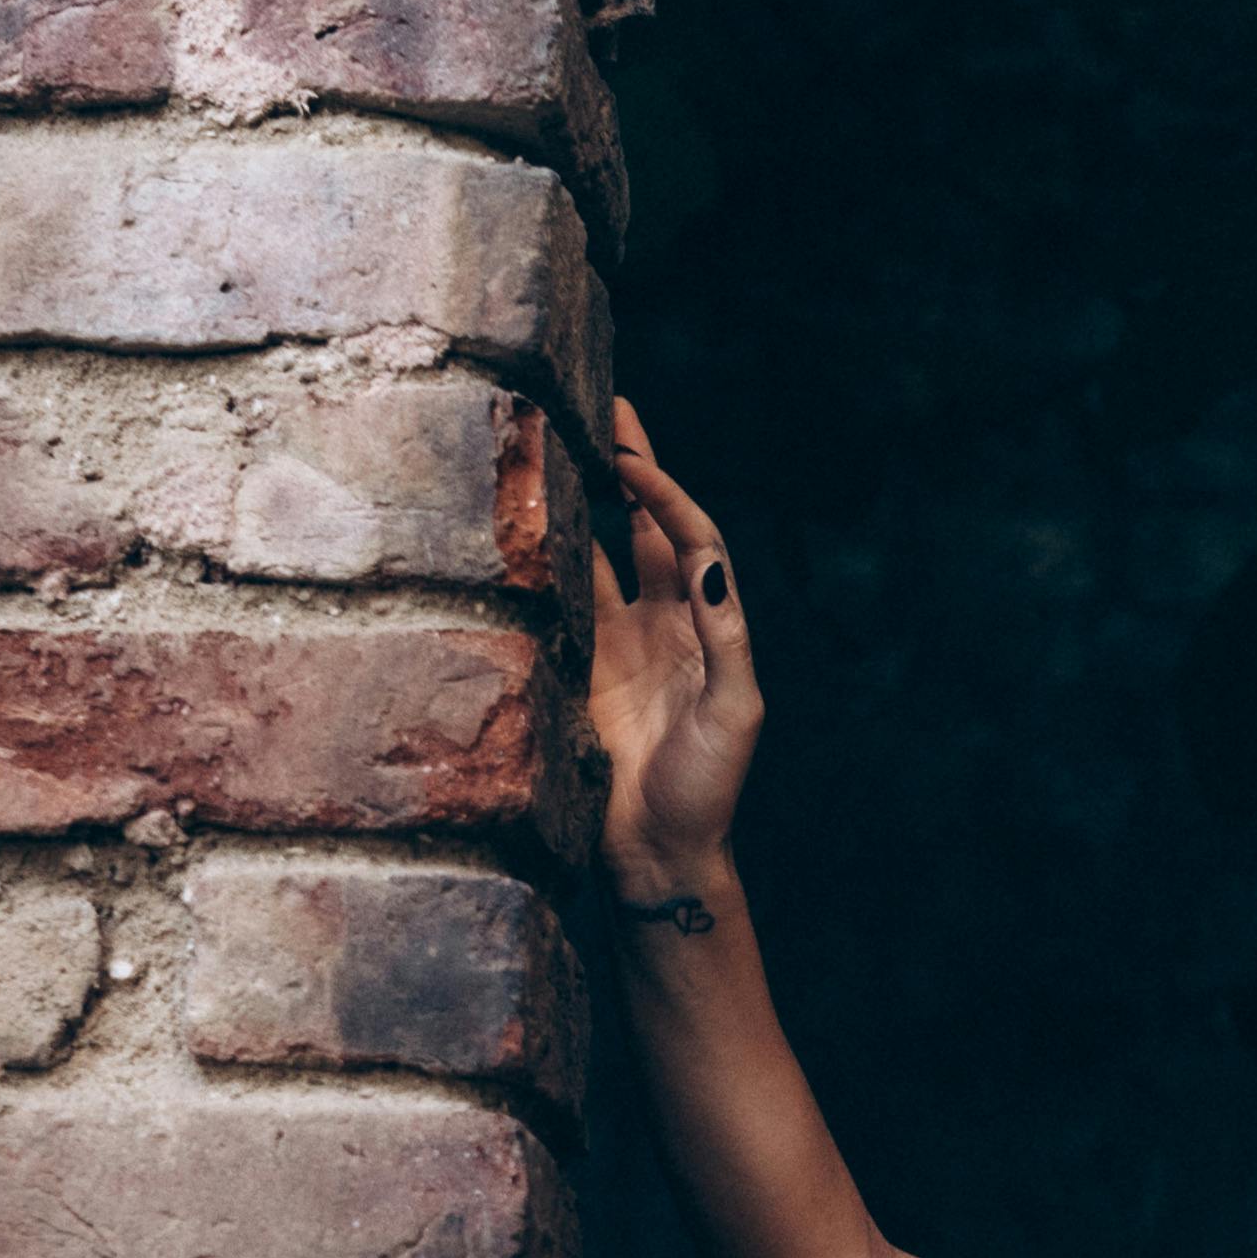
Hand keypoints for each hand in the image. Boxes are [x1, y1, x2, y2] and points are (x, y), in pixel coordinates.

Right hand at [589, 399, 760, 901]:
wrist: (659, 851)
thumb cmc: (709, 787)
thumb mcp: (735, 710)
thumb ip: (724, 633)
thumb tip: (702, 558)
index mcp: (705, 624)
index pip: (686, 535)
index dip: (661, 490)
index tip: (629, 452)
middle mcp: (660, 623)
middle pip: (644, 527)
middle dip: (628, 468)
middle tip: (606, 406)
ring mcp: (614, 643)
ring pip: (593, 553)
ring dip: (577, 501)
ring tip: (557, 443)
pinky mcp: (574, 669)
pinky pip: (554, 602)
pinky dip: (541, 559)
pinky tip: (521, 520)